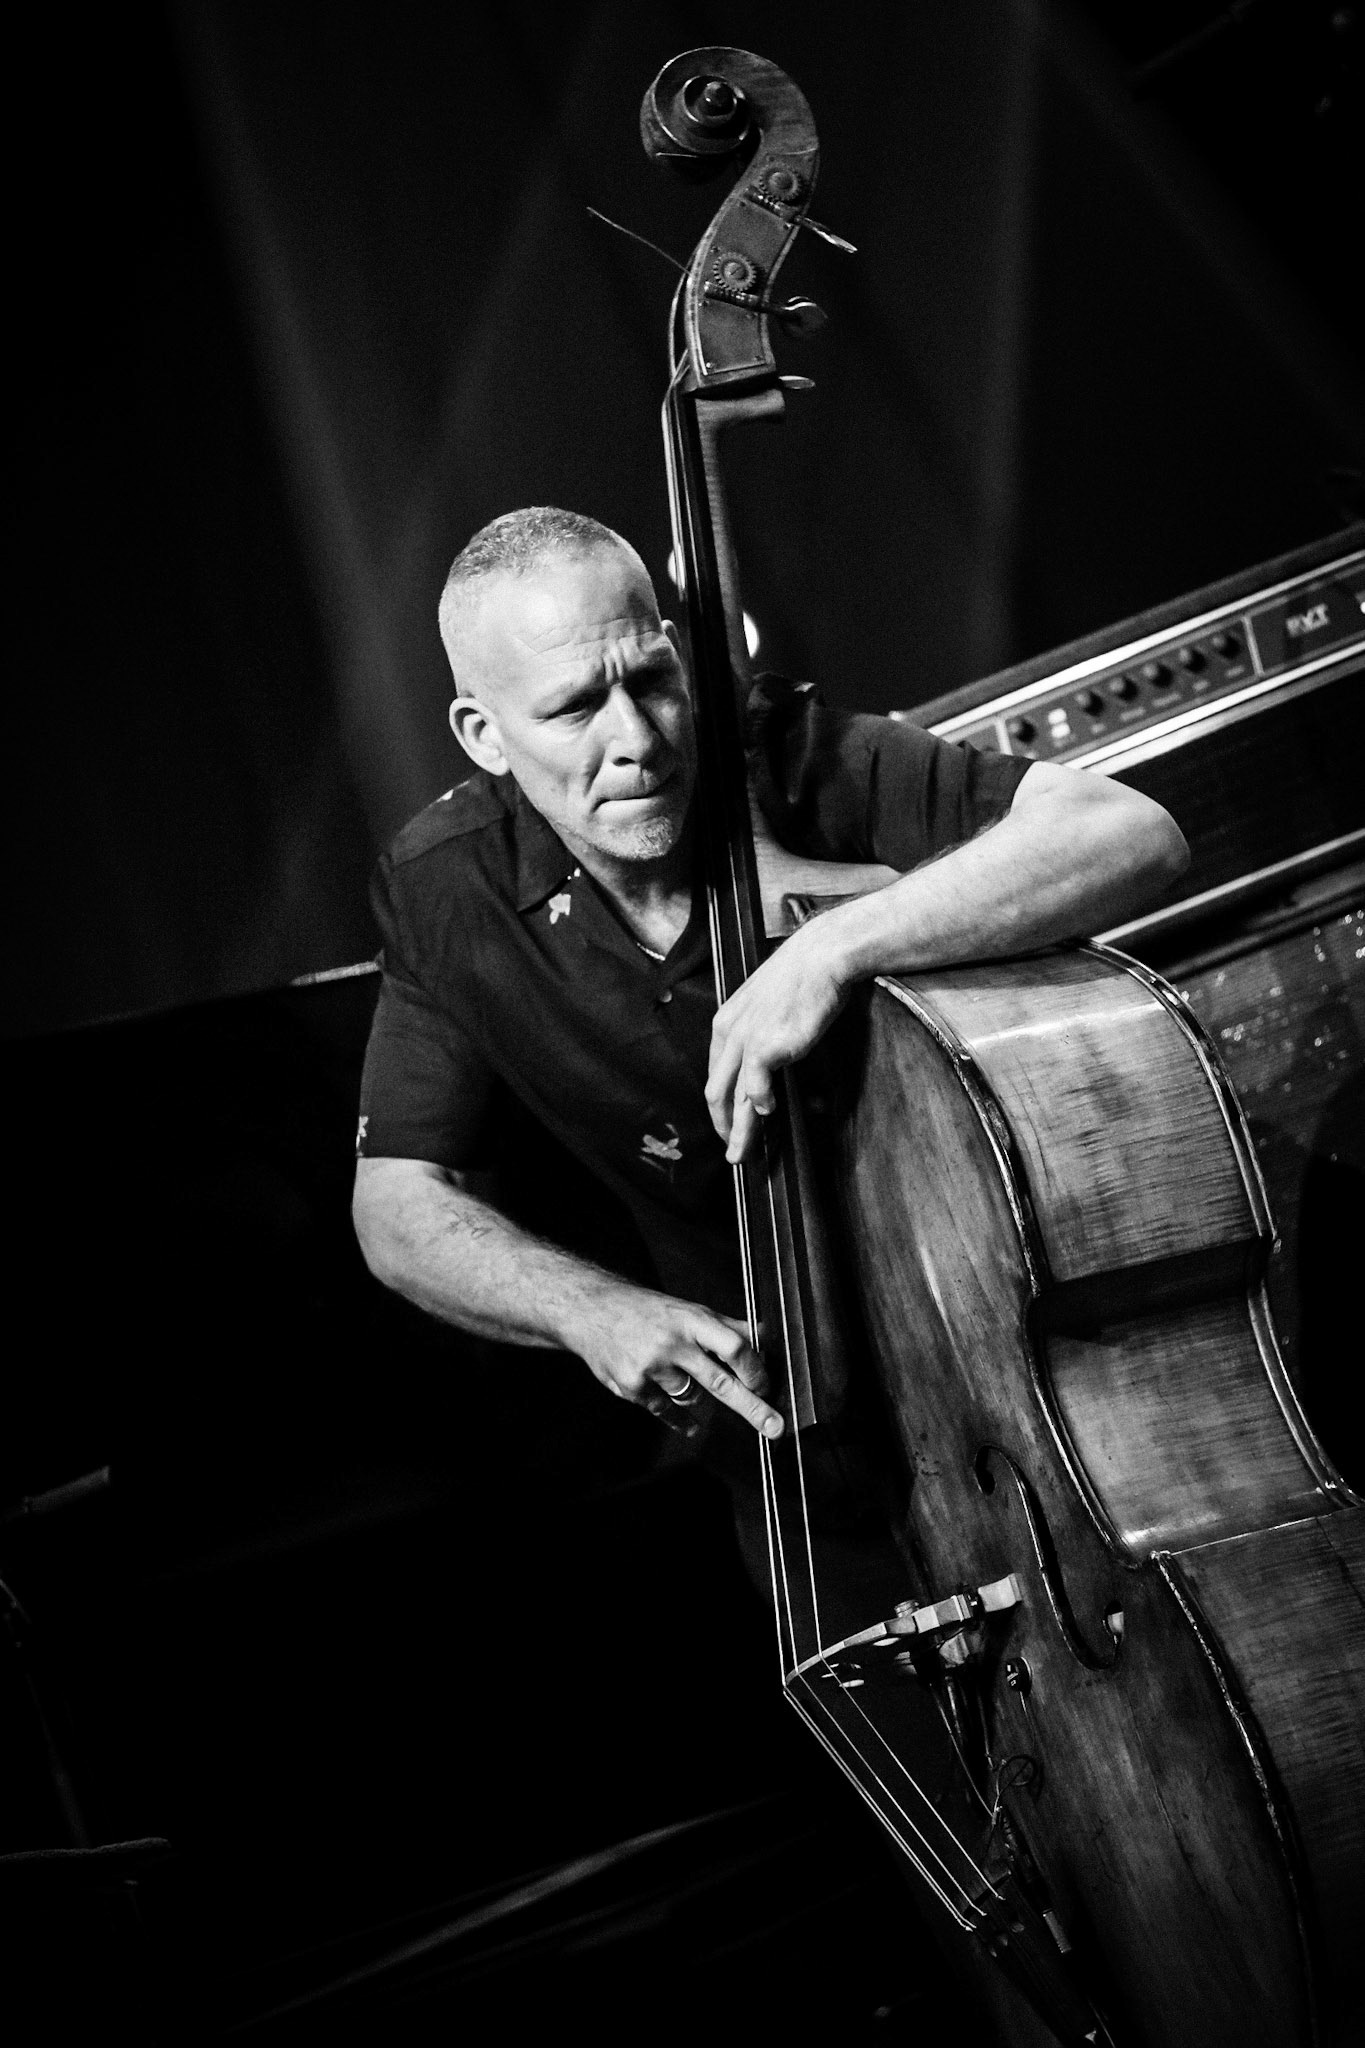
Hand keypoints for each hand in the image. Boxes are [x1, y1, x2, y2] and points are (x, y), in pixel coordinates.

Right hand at [570, 1285, 783, 1438]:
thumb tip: (767, 1337)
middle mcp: (672, 1342)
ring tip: (681, 1375)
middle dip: (752, 1407)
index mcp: (691, 1319)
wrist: (592, 1311)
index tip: (766, 1386)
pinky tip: (690, 1423)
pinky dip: (683, 1419)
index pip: (734, 1346)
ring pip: (694, 1399)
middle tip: (775, 1427)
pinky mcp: (632, 1387)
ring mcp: (651, 1367)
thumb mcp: (690, 1311)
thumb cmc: (650, 1311)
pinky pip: (669, 1413)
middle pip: (721, 1382)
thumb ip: (728, 1327)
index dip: (755, 1369)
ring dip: (699, 1397)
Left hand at [706, 922, 849, 1162]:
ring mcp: (745, 1040)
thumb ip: (765, 1032)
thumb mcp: (771, 1004)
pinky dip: (760, 1106)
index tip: (728, 1121)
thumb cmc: (803, 977)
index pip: (715, 1072)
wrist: (821, 956)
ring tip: (741, 1154)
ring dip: (737, 1131)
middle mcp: (729, 1032)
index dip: (720, 1103)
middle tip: (732, 1150)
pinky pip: (755, 1088)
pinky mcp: (765, 1047)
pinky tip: (769, 1114)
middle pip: (715, 1091)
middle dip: (722, 1125)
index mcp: (726, 1022)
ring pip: (732, 1098)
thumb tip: (776, 1059)